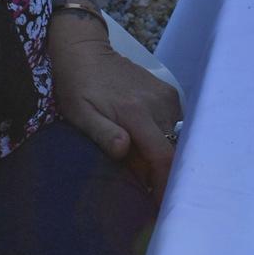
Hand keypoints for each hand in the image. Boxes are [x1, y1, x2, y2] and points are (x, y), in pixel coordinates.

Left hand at [52, 28, 182, 193]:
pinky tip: (147, 141)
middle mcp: (157, 104)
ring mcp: (166, 96)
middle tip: (148, 189)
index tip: (161, 205)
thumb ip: (103, 133)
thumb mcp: (80, 113)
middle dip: (163, 173)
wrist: (85, 49)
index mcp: (135, 112)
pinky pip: (175, 124)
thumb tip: (124, 149)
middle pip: (173, 150)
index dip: (165, 183)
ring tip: (143, 164)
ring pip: (176, 138)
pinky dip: (164, 137)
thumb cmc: (77, 86)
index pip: (163, 156)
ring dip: (163, 155)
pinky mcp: (168, 92)